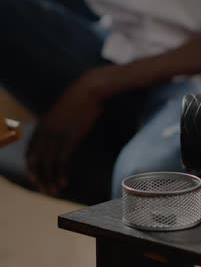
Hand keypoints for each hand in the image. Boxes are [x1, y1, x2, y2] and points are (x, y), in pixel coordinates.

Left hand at [26, 66, 116, 194]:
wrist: (90, 89)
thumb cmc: (81, 99)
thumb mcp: (64, 112)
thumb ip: (59, 123)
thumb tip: (62, 131)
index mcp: (42, 125)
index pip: (30, 152)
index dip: (32, 167)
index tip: (37, 178)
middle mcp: (45, 132)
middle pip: (36, 161)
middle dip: (39, 178)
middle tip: (45, 190)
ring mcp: (57, 135)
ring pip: (47, 164)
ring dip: (50, 180)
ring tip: (54, 191)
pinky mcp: (70, 137)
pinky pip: (61, 161)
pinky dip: (61, 174)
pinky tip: (63, 182)